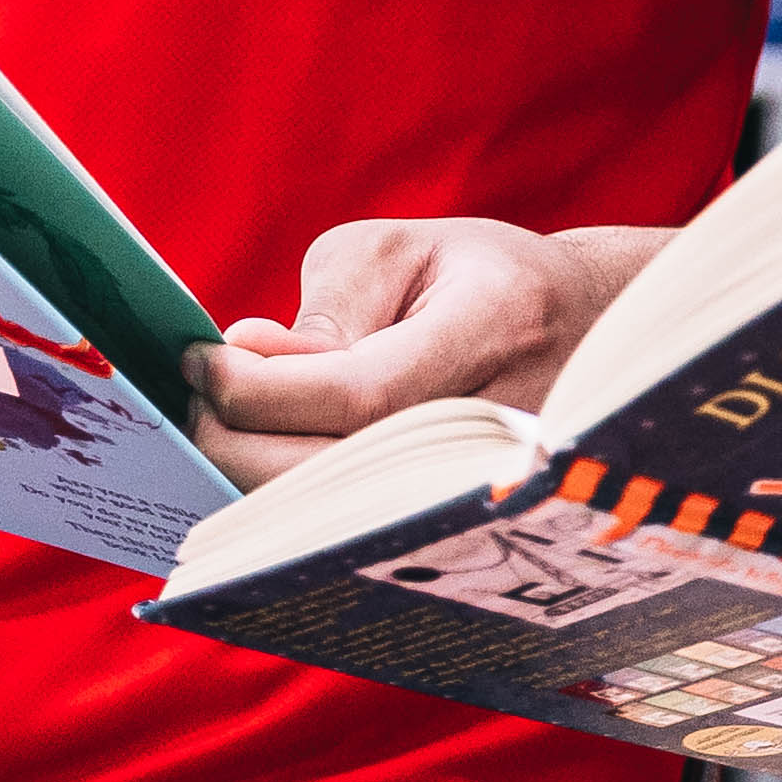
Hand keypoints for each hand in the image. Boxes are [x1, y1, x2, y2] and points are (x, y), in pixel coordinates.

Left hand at [195, 220, 656, 485]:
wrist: (586, 326)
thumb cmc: (476, 277)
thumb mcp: (400, 251)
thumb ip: (325, 310)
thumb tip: (248, 363)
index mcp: (494, 326)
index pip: (359, 392)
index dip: (262, 389)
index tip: (197, 361)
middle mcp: (502, 420)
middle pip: (345, 473)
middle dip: (241, 444)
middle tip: (195, 402)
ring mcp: (492, 483)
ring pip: (345, 517)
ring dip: (259, 477)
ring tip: (231, 422)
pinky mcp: (467, 520)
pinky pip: (363, 530)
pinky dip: (297, 502)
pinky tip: (267, 459)